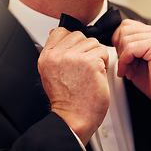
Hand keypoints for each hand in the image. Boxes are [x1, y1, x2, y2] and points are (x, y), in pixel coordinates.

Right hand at [38, 28, 109, 144]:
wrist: (73, 119)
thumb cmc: (67, 101)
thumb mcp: (51, 73)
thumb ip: (55, 53)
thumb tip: (58, 33)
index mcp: (47, 57)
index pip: (60, 32)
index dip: (72, 41)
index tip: (75, 55)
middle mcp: (58, 55)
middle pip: (79, 35)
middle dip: (85, 50)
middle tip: (83, 69)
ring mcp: (73, 57)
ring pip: (93, 43)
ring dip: (96, 56)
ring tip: (89, 73)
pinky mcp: (90, 62)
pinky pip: (103, 52)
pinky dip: (104, 64)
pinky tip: (96, 76)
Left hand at [112, 20, 150, 130]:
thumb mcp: (137, 60)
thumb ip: (128, 48)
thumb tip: (113, 40)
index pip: (127, 25)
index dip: (118, 41)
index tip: (121, 58)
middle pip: (124, 29)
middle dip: (119, 49)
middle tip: (125, 66)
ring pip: (126, 38)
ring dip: (122, 58)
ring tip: (129, 70)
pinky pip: (130, 48)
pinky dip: (124, 62)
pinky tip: (128, 73)